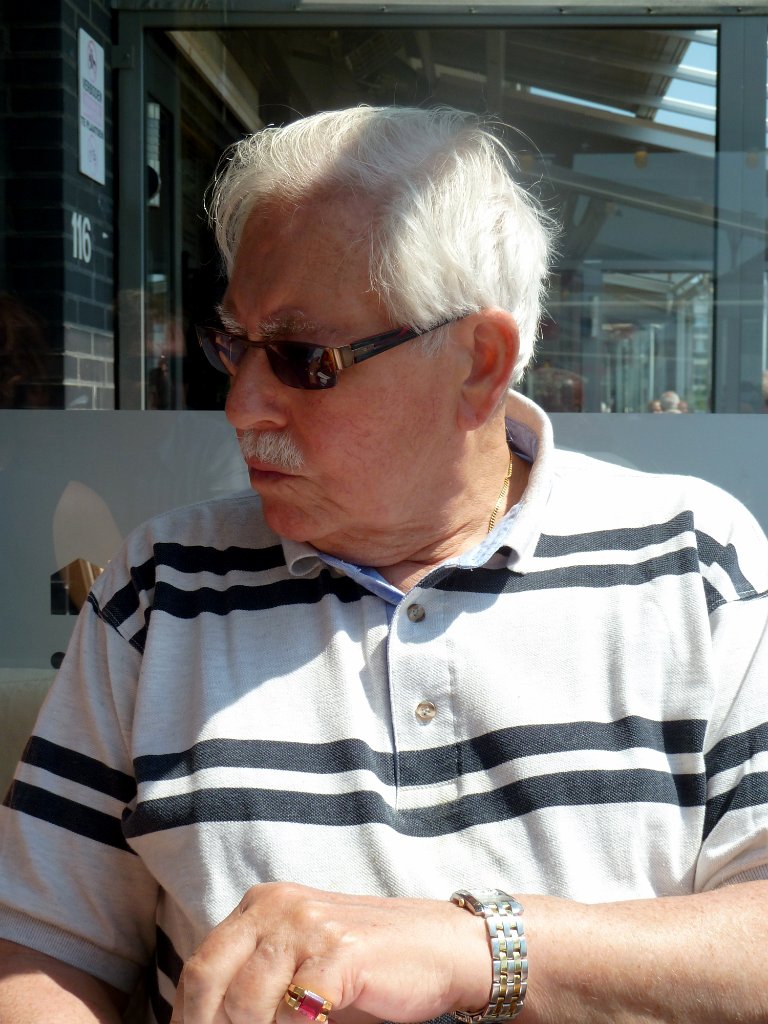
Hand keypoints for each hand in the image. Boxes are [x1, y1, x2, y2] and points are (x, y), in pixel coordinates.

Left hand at [170, 882, 490, 1023]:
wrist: (442, 947)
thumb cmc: (367, 969)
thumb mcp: (300, 965)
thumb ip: (256, 984)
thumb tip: (206, 1021)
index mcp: (262, 904)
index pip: (200, 968)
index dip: (188, 1018)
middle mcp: (278, 905)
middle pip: (209, 980)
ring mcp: (310, 925)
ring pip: (246, 1001)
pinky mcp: (340, 953)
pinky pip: (296, 1012)